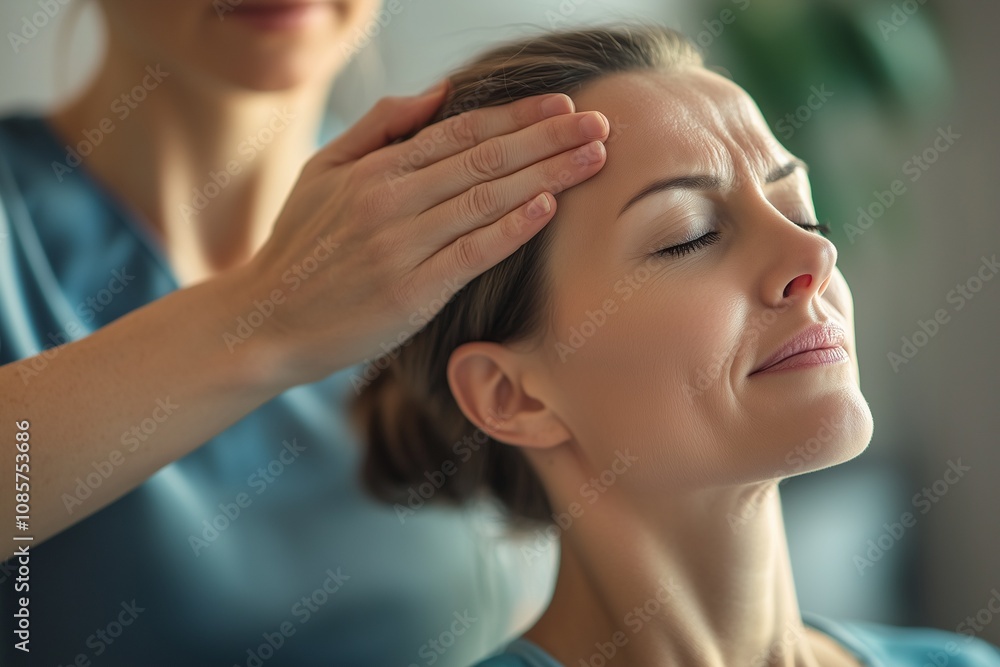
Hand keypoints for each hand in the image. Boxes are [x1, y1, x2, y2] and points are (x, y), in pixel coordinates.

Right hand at [238, 82, 609, 385]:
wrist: (266, 320)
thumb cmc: (299, 245)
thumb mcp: (322, 170)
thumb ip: (379, 127)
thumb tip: (438, 93)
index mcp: (374, 167)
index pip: (461, 130)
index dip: (518, 115)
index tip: (564, 104)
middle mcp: (390, 199)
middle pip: (485, 158)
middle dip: (549, 137)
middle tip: (600, 124)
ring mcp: (401, 246)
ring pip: (487, 199)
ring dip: (547, 174)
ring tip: (593, 158)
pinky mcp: (410, 292)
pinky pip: (472, 253)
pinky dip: (512, 228)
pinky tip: (549, 207)